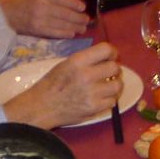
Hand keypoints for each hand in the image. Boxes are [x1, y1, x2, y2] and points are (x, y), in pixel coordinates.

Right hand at [0, 0, 88, 38]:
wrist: (5, 13)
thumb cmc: (23, 1)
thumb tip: (71, 4)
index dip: (75, 4)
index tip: (84, 7)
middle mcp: (43, 6)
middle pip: (66, 13)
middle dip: (79, 18)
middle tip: (87, 20)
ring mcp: (40, 19)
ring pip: (63, 24)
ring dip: (75, 27)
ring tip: (83, 28)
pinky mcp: (38, 30)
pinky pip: (55, 32)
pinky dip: (65, 33)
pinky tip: (72, 33)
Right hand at [5, 42, 120, 128]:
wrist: (42, 107)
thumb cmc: (52, 84)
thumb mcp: (65, 64)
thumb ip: (86, 60)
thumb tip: (106, 58)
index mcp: (78, 61)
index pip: (106, 50)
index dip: (112, 52)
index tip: (111, 57)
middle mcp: (86, 75)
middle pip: (115, 68)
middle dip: (113, 70)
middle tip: (108, 74)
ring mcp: (92, 93)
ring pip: (117, 85)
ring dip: (114, 85)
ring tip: (106, 86)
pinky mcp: (94, 108)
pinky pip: (112, 101)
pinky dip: (109, 99)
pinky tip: (100, 98)